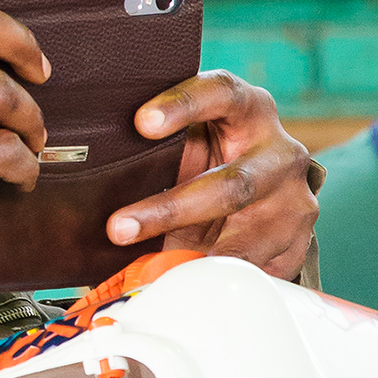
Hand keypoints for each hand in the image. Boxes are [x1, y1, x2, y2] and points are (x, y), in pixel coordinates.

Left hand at [109, 72, 316, 278]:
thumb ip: (156, 150)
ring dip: (190, 258)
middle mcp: (279, 150)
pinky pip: (254, 269)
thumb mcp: (190, 145)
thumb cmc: (212, 160)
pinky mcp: (298, 240)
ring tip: (146, 272)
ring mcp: (294, 199)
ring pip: (243, 237)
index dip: (183, 106)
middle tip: (118, 228)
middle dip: (170, 210)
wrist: (269, 195)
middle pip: (232, 184)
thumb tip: (80, 175)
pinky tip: (184, 285)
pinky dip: (214, 281)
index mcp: (248, 109)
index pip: (220, 93)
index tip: (141, 123)